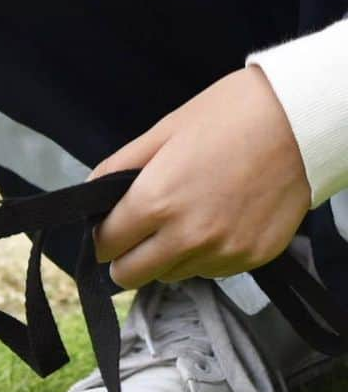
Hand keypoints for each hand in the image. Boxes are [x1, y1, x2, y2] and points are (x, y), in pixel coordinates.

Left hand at [91, 67, 310, 288]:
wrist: (301, 122)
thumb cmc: (228, 116)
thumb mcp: (162, 132)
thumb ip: (118, 168)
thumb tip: (90, 194)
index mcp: (157, 201)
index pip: (106, 244)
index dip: (101, 235)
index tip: (107, 225)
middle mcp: (188, 237)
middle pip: (131, 275)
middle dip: (124, 257)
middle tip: (134, 234)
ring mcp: (224, 252)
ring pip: (171, 275)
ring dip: (165, 257)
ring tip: (181, 220)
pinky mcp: (253, 259)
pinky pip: (210, 272)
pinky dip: (202, 256)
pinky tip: (213, 222)